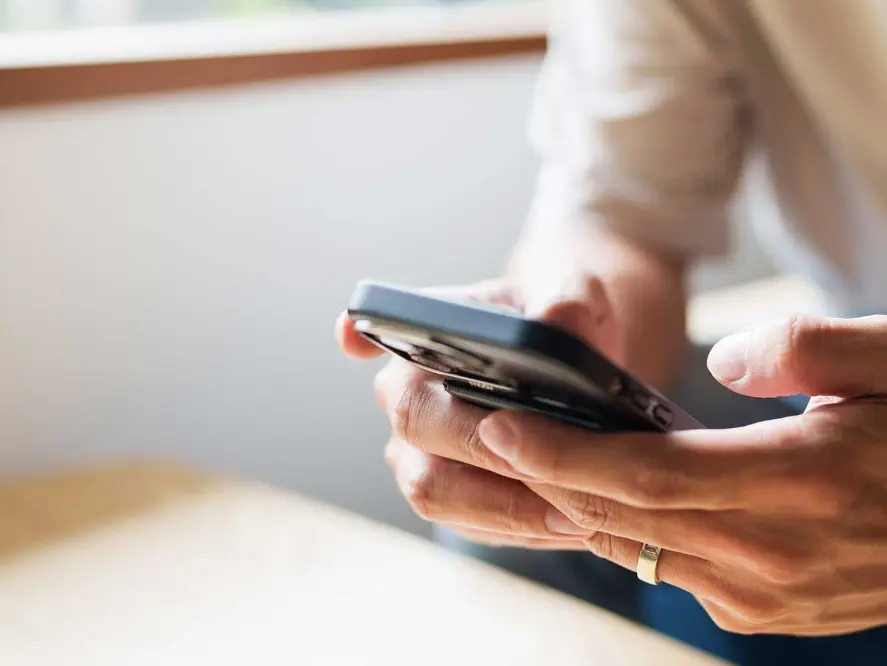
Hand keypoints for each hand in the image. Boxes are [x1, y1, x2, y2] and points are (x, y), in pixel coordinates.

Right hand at [336, 276, 623, 549]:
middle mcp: (407, 393)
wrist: (574, 375)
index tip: (354, 335)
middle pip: (416, 424)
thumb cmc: (559, 326)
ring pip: (434, 491)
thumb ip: (566, 305)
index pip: (376, 328)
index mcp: (425, 336)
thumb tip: (555, 322)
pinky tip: (573, 522)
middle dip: (485, 450)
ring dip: (505, 506)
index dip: (362, 335)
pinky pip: (471, 525)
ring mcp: (417, 451)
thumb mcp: (571, 301)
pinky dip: (520, 529)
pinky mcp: (448, 497)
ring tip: (578, 511)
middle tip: (554, 465)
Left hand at [472, 314, 886, 635]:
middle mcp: (776, 557)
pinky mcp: (772, 613)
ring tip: (531, 460)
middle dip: (547, 477)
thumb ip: (810, 349)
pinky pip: (673, 575)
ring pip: (641, 552)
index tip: (503, 425)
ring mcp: (771, 598)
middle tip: (494, 435)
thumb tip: (727, 363)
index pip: (646, 473)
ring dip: (577, 507)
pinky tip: (605, 501)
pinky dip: (628, 536)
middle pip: (626, 518)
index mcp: (800, 486)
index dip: (564, 452)